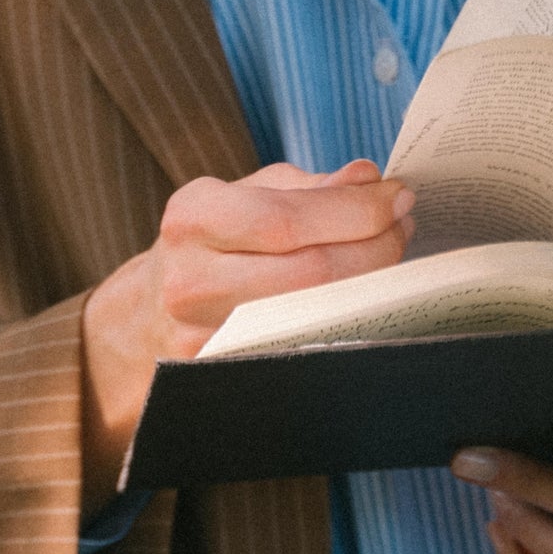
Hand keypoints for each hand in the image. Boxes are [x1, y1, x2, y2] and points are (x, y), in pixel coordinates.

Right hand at [81, 159, 413, 510]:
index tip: (399, 197)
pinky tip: (364, 303)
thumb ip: (305, 188)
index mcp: (194, 217)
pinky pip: (299, 349)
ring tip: (391, 260)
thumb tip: (367, 179)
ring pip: (311, 317)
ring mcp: (203, 337)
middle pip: (309, 274)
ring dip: (368, 288)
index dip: (357, 211)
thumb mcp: (241, 198)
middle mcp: (190, 279)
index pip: (290, 218)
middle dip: (375, 248)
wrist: (147, 316)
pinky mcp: (222, 374)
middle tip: (404, 228)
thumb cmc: (209, 246)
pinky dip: (341, 325)